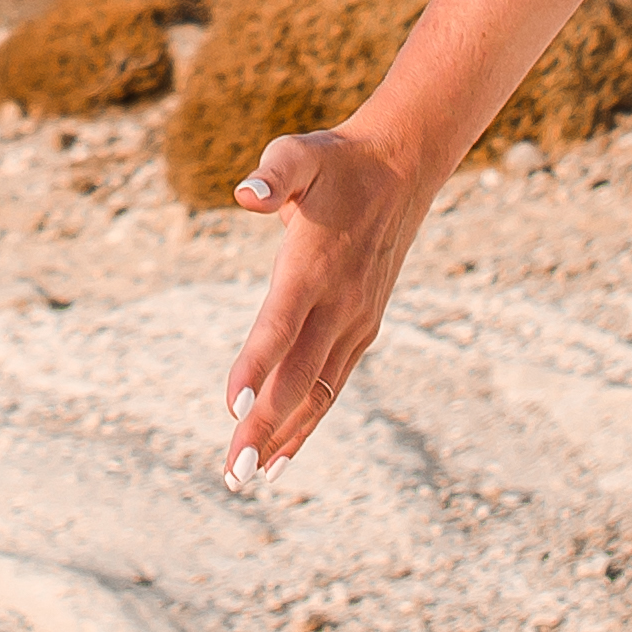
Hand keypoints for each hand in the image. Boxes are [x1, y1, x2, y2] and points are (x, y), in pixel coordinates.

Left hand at [216, 123, 436, 487]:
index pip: (280, 324)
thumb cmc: (336, 163)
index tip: (231, 407)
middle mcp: (339, 304)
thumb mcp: (300, 153)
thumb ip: (273, 174)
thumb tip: (246, 194)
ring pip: (317, 392)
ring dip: (282, 435)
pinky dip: (308, 421)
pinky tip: (283, 452)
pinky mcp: (362, 330)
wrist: (400, 169)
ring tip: (248, 477)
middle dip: (263, 426)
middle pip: (297, 376)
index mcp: (314, 266)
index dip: (255, 365)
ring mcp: (355, 322)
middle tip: (232, 472)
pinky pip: (332, 385)